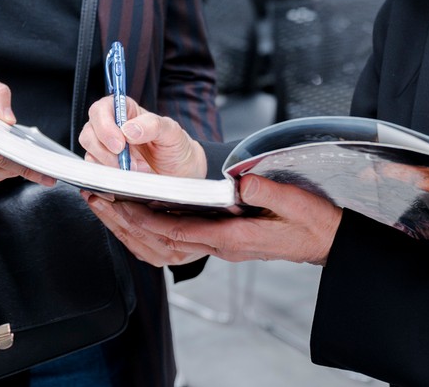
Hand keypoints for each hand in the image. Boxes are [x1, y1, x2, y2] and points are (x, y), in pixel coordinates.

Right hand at [80, 98, 205, 177]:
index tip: (120, 143)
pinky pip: (93, 170)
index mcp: (125, 111)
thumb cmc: (176, 148)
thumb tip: (129, 129)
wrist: (180, 174)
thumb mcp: (172, 132)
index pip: (102, 108)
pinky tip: (123, 177)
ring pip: (89, 151)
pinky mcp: (105, 167)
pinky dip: (105, 175)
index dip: (105, 125)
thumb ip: (153, 125)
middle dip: (104, 148)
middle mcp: (111, 127)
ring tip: (130, 170)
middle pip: (89, 131)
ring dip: (107, 163)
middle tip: (124, 161)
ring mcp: (106, 148)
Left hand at [84, 175, 342, 267]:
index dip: (150, 221)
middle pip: (165, 241)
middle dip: (129, 223)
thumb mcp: (296, 203)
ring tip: (109, 206)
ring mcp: (222, 245)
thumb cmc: (313, 223)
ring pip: (168, 243)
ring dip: (136, 227)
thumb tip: (242, 182)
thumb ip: (268, 193)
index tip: (125, 207)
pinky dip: (155, 229)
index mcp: (234, 238)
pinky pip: (181, 240)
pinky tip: (142, 214)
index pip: (181, 232)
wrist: (328, 242)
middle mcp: (223, 246)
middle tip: (101, 201)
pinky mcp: (224, 240)